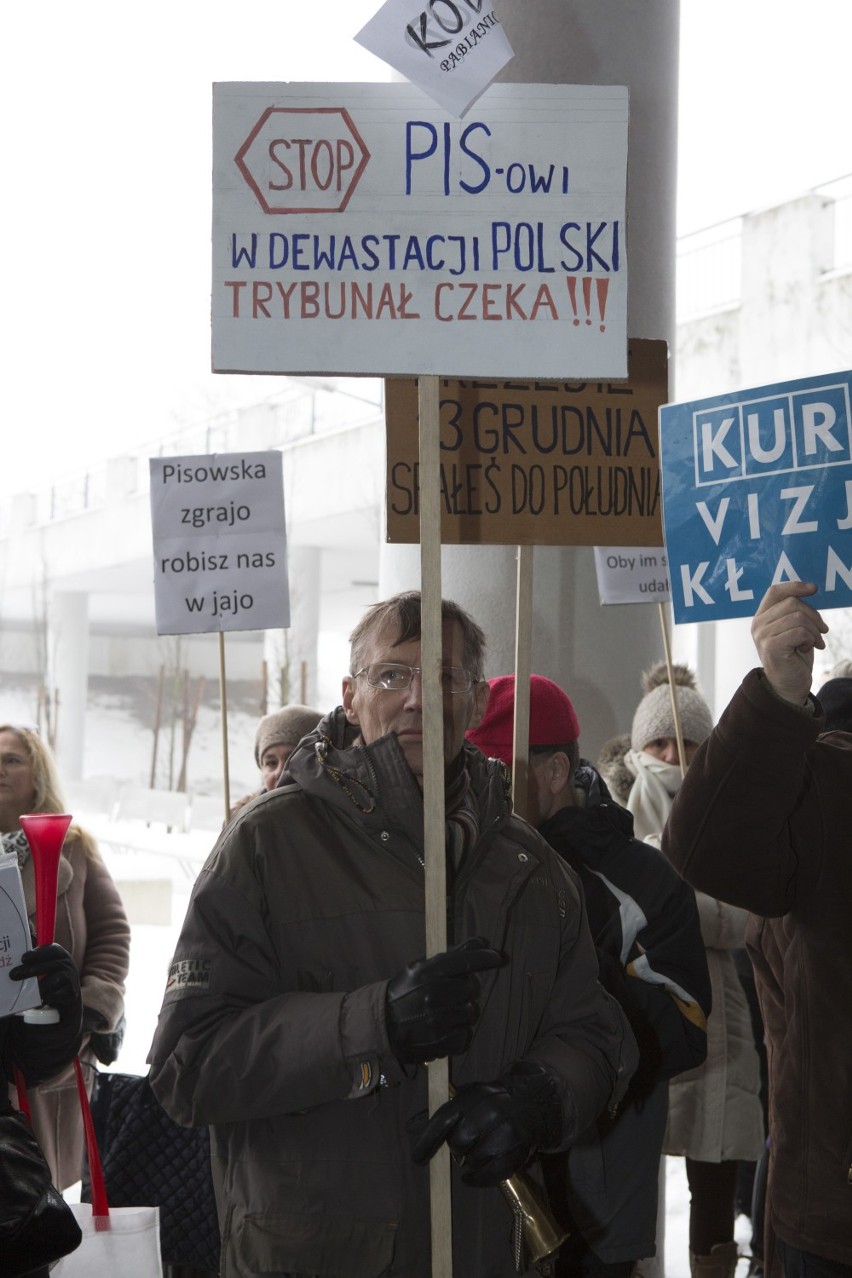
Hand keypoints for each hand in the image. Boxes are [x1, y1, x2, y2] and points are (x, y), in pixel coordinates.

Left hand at [10, 944, 82, 1023]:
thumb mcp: (47, 963)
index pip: (51, 950)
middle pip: (51, 965)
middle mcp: (67, 963)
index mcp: (60, 953)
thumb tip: (19, 959)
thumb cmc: (52, 974)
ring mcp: (71, 978)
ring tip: (26, 991)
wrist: (68, 991)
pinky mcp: (71, 992)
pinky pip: (55, 995)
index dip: (37, 954)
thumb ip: (35, 960)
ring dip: (38, 987)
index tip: (23, 959)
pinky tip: (38, 1001)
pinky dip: (45, 998)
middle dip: (31, 970)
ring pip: (53, 982)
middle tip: (14, 975)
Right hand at [386, 936, 502, 1064]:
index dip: (485, 958)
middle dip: (466, 990)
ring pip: (472, 1013)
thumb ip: (453, 954)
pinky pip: (467, 1035)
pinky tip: (447, 1028)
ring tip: (448, 1012)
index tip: (498, 957)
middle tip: (452, 993)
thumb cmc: (405, 992)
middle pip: (471, 989)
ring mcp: (439, 1021)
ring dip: (464, 1012)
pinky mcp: (442, 1042)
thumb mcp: (421, 967)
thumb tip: (483, 942)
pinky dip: (460, 1033)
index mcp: (427, 973)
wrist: (383, 1027)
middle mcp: (434, 996)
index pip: (465, 961)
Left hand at [411, 1060, 561, 1185]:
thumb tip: (411, 1127)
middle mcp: (489, 1110)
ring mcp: (505, 1130)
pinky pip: (491, 1173)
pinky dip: (479, 1179)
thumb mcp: (467, 1097)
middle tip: (461, 1148)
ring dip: (470, 1163)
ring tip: (475, 1155)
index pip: (444, 1118)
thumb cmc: (491, 1102)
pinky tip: (474, 1176)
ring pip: (474, 1159)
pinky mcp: (517, 1149)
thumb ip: (441, 1113)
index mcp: (473, 1095)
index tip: (417, 1158)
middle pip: (459, 1142)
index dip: (428, 1140)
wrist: (532, 1101)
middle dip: (456, 1149)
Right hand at [751, 582, 827, 703]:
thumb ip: (794, 611)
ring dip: (814, 630)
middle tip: (823, 631)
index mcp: (761, 617)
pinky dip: (810, 639)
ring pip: (798, 617)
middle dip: (814, 616)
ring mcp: (763, 636)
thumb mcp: (794, 629)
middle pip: (792, 603)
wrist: (788, 686)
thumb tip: (809, 588)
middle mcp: (758, 624)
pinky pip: (799, 631)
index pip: (775, 591)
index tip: (814, 589)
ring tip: (816, 642)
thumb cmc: (793, 657)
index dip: (795, 586)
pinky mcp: (771, 647)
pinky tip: (808, 648)